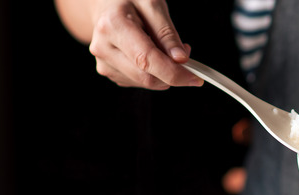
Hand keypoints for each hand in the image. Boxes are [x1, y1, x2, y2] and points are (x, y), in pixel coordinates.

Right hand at [87, 0, 201, 88]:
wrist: (106, 4)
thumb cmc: (130, 0)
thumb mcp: (153, 5)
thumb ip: (167, 33)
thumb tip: (180, 60)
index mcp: (114, 26)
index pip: (147, 60)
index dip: (174, 73)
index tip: (195, 78)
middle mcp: (103, 47)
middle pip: (147, 77)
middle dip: (173, 72)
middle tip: (184, 53)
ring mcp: (103, 61)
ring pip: (144, 83)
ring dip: (163, 73)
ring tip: (164, 48)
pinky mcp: (108, 70)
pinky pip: (138, 82)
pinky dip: (153, 73)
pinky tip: (151, 55)